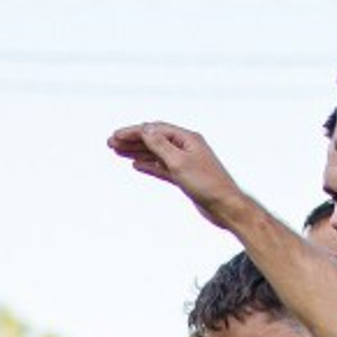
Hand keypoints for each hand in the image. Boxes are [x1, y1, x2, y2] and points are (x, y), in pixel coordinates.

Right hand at [107, 122, 246, 229]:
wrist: (224, 206)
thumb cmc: (207, 184)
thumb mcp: (179, 162)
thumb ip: (161, 146)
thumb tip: (146, 130)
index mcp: (187, 139)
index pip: (155, 130)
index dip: (134, 132)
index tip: (116, 136)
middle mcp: (186, 147)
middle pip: (154, 140)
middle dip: (132, 140)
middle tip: (111, 143)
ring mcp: (184, 162)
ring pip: (156, 154)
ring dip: (137, 152)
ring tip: (118, 152)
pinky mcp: (184, 177)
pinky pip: (161, 168)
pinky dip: (148, 165)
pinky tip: (137, 165)